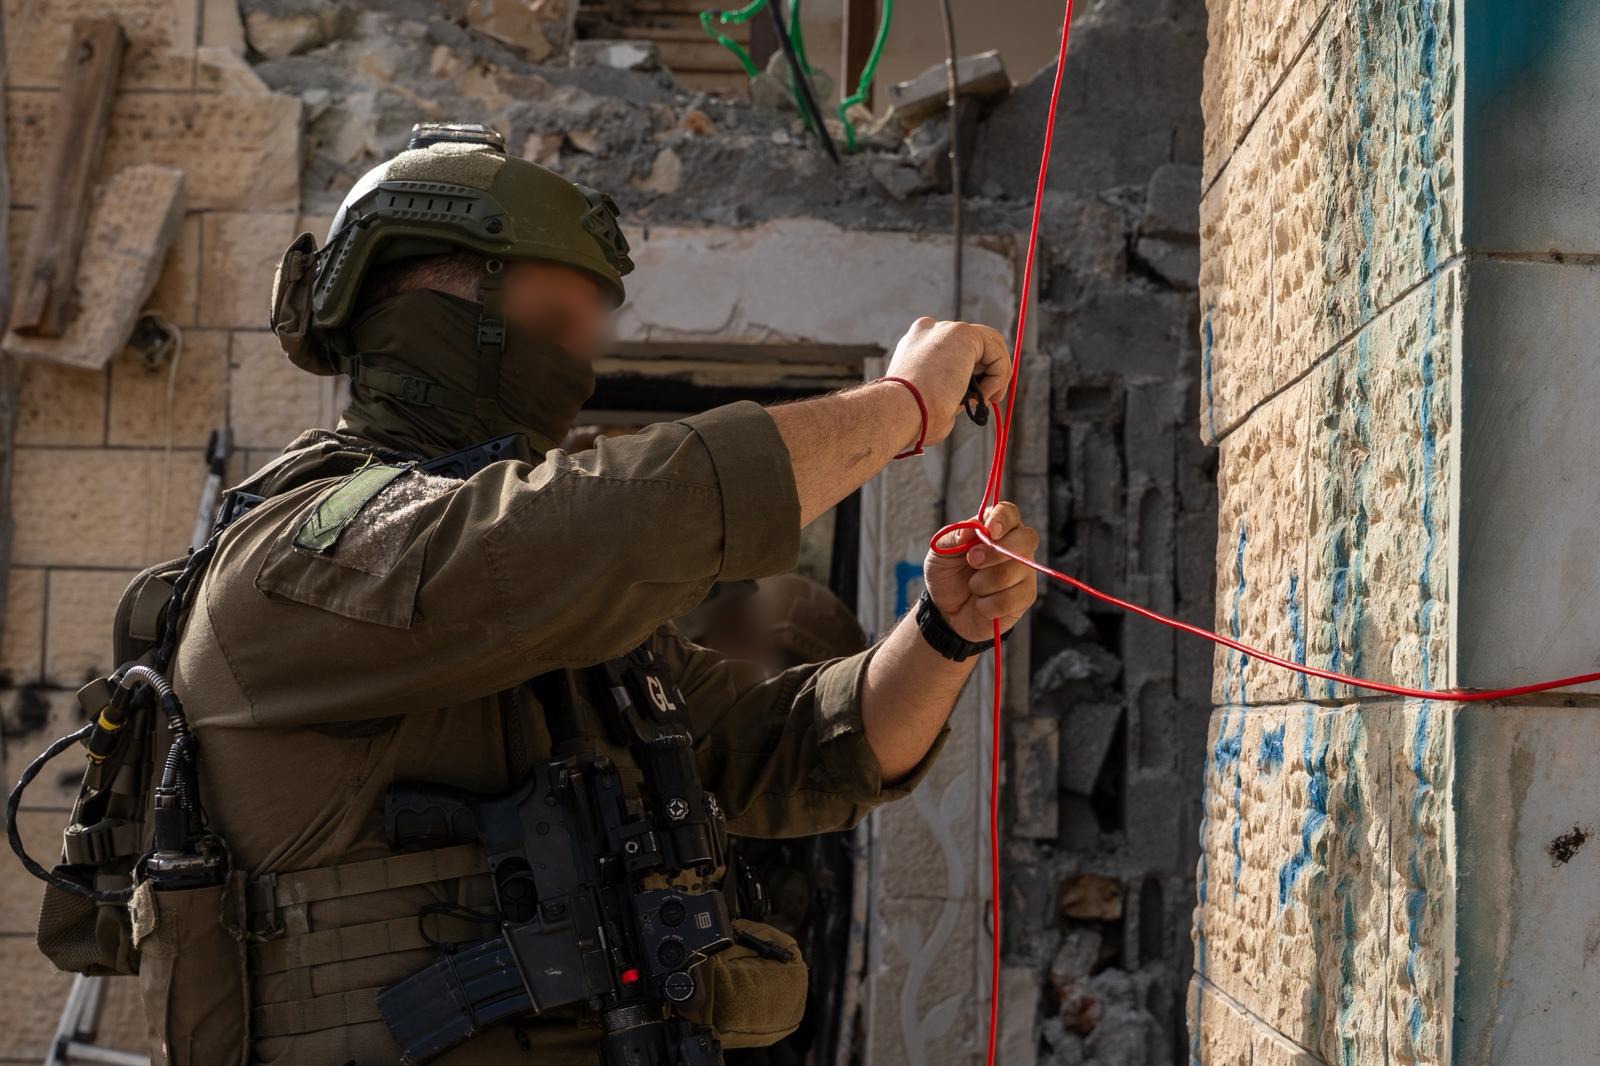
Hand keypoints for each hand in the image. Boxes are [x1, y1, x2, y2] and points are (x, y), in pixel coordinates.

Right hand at [884, 318, 1011, 445]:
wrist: (900, 411)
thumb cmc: (912, 416)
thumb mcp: (929, 400)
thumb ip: (950, 390)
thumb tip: (972, 396)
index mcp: (915, 346)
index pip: (953, 350)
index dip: (970, 372)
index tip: (974, 397)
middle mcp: (929, 331)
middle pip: (974, 343)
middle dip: (988, 370)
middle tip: (991, 398)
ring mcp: (946, 329)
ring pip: (990, 345)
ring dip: (997, 374)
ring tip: (989, 400)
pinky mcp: (964, 334)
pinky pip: (996, 354)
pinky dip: (998, 377)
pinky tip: (984, 395)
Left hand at [924, 501, 1039, 643]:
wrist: (946, 610)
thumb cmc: (947, 575)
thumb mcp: (940, 552)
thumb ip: (954, 536)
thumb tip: (972, 527)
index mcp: (997, 528)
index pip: (1009, 513)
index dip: (1002, 519)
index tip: (989, 529)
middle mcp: (1017, 546)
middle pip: (1026, 539)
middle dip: (996, 552)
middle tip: (972, 561)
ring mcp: (1025, 571)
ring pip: (1016, 571)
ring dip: (983, 582)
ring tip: (973, 586)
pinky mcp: (1025, 596)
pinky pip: (1010, 599)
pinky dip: (987, 604)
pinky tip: (981, 603)